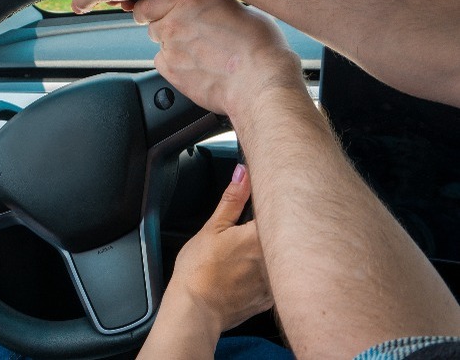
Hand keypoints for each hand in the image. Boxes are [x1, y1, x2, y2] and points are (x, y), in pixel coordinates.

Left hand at [133, 0, 303, 119]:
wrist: (260, 80)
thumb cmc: (259, 45)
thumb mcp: (236, 7)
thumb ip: (209, 6)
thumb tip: (205, 10)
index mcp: (189, 0)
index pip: (148, 2)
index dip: (154, 8)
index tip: (159, 12)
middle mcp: (174, 23)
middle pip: (153, 24)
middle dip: (167, 27)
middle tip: (192, 35)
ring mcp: (170, 50)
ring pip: (160, 45)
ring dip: (173, 47)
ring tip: (201, 53)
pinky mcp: (172, 73)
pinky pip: (164, 65)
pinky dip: (175, 66)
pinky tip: (198, 67)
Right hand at [168, 164, 272, 331]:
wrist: (195, 310)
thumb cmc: (199, 269)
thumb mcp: (212, 228)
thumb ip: (232, 200)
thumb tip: (243, 172)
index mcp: (262, 235)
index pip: (282, 210)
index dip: (276, 203)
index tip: (268, 199)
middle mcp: (275, 258)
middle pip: (287, 236)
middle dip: (278, 229)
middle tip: (254, 230)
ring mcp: (275, 281)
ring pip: (284, 262)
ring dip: (278, 253)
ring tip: (249, 254)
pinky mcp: (270, 299)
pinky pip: (277, 283)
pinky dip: (269, 277)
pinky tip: (250, 276)